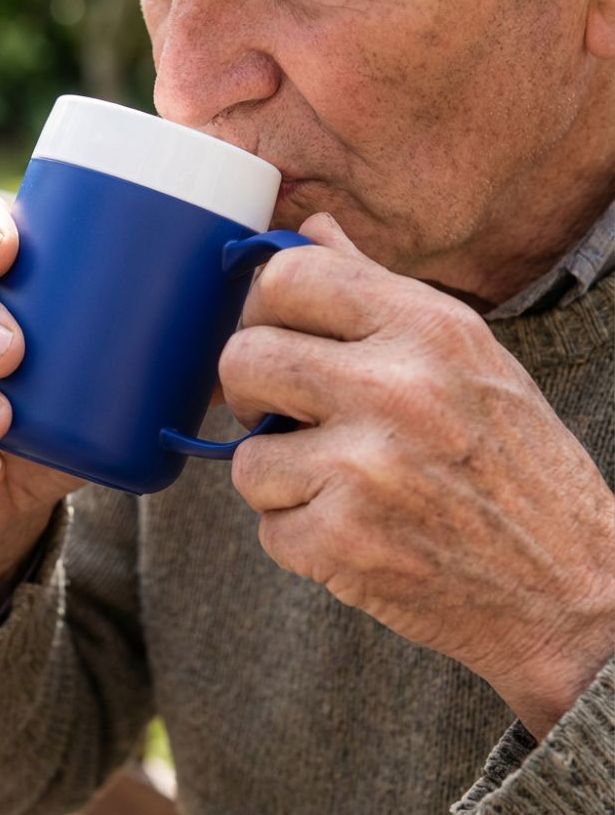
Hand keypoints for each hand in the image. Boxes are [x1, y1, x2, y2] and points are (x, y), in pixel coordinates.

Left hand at [222, 212, 614, 738]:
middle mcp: (395, 389)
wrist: (572, 586)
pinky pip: (267, 527)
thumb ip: (376, 289)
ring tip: (344, 488)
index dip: (262, 310)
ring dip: (282, 479)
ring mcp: (365, 469)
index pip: (288, 276)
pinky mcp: (342, 542)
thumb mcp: (465, 355)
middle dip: (253, 395)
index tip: (273, 337)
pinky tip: (358, 535)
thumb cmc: (511, 463)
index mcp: (428, 327)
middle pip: (242, 359)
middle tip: (289, 417)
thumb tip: (309, 228)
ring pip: (245, 457)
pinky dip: (301, 537)